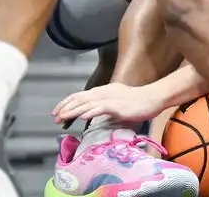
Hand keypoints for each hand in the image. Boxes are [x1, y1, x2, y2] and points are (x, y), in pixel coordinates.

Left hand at [51, 82, 166, 125]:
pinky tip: (81, 117)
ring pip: (86, 103)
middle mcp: (103, 92)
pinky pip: (99, 108)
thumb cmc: (139, 102)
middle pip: (79, 98)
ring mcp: (109, 98)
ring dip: (72, 111)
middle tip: (54, 116)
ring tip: (62, 117)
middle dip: (65, 107)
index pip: (81, 95)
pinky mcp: (116, 105)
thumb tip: (94, 115)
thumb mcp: (117, 103)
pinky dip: (88, 112)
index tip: (58, 110)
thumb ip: (105, 107)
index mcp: (103, 90)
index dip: (68, 102)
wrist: (153, 98)